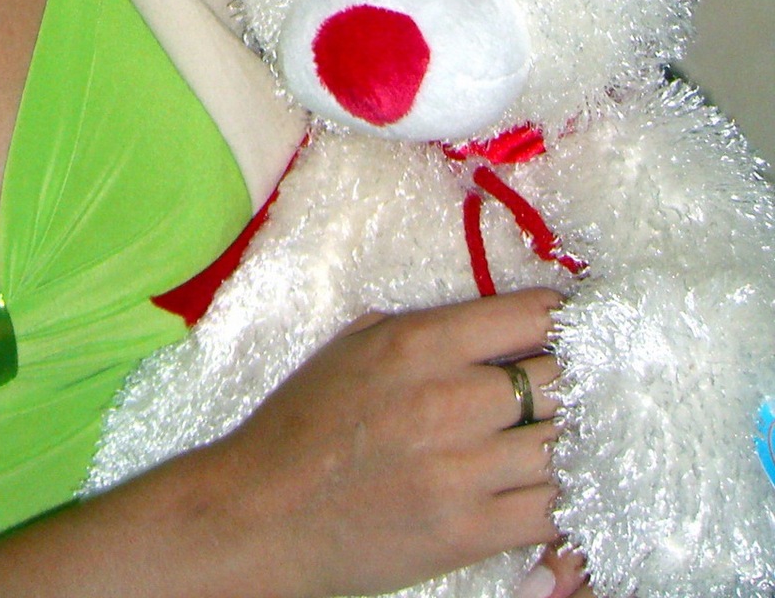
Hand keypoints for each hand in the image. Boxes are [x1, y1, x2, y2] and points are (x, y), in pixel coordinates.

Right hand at [197, 288, 564, 597]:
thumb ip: (425, 329)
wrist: (263, 513)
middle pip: (559, 381)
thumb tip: (494, 325)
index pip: (529, 316)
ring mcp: (463, 470)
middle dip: (576, 381)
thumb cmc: (301, 424)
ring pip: (564, 447)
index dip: (565, 318)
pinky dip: (568, 498)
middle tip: (585, 383)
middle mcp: (449, 400)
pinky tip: (564, 487)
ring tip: (578, 436)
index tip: (577, 325)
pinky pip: (552, 512)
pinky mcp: (469, 532)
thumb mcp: (355, 346)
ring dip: (574, 441)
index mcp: (417, 343)